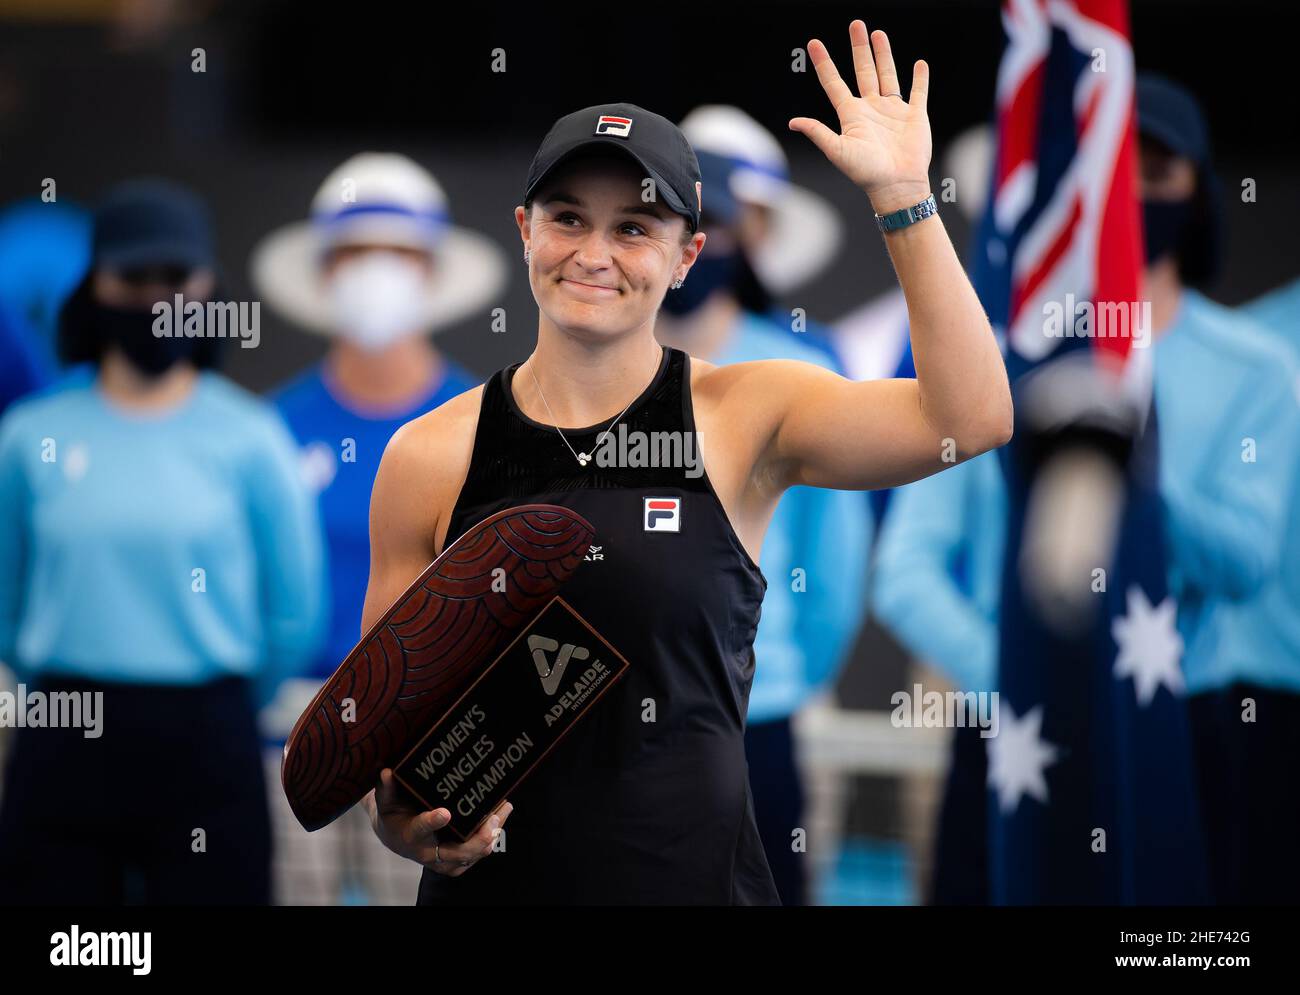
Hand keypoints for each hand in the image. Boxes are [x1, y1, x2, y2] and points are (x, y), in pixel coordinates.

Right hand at [365, 767, 513, 877]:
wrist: (397, 837)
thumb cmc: (394, 814)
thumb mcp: (386, 801)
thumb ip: (387, 788)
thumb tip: (387, 772)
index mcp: (410, 835)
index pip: (421, 829)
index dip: (433, 822)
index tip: (445, 812)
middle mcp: (428, 853)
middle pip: (458, 852)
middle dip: (478, 838)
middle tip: (493, 817)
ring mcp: (445, 861)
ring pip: (473, 854)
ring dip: (492, 834)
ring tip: (504, 808)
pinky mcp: (458, 863)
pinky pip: (479, 852)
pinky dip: (492, 835)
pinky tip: (502, 815)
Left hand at [789, 19, 932, 213]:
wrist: (896, 186)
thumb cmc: (865, 172)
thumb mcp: (837, 151)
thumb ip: (818, 133)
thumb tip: (793, 122)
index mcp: (851, 115)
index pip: (834, 83)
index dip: (824, 64)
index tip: (814, 44)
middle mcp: (871, 109)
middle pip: (863, 71)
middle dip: (859, 48)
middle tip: (856, 24)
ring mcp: (893, 111)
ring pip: (887, 75)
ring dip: (883, 55)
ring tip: (878, 34)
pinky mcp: (914, 116)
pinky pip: (918, 92)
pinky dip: (920, 79)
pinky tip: (919, 64)